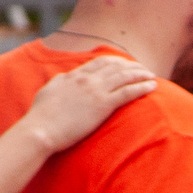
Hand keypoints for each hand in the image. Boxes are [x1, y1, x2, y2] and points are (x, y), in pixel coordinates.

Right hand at [19, 56, 157, 153]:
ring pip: (124, 76)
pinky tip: (152, 86)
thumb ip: (59, 84)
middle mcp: (85, 79)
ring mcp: (94, 90)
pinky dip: (142, 87)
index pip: (98, 63)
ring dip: (140, 74)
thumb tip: (63, 80)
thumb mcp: (48, 93)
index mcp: (72, 76)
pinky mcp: (102, 104)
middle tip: (142, 68)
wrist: (40, 130)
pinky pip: (128, 91)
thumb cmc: (41, 118)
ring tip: (151, 75)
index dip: (114, 62)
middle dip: (130, 66)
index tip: (124, 64)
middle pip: (114, 66)